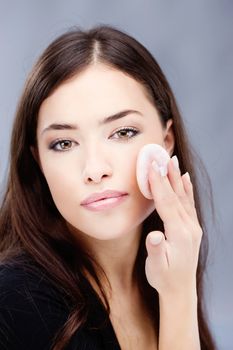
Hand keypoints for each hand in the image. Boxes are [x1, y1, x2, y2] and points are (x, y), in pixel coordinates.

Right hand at [145, 156, 202, 297]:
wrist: (180, 289)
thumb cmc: (164, 277)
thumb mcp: (156, 267)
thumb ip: (155, 250)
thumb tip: (154, 236)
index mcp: (179, 234)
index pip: (167, 203)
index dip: (158, 184)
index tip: (151, 167)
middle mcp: (189, 227)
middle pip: (176, 196)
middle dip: (167, 175)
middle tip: (161, 156)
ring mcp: (193, 226)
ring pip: (183, 197)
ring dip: (177, 178)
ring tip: (172, 161)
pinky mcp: (192, 227)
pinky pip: (189, 204)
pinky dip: (186, 189)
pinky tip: (184, 179)